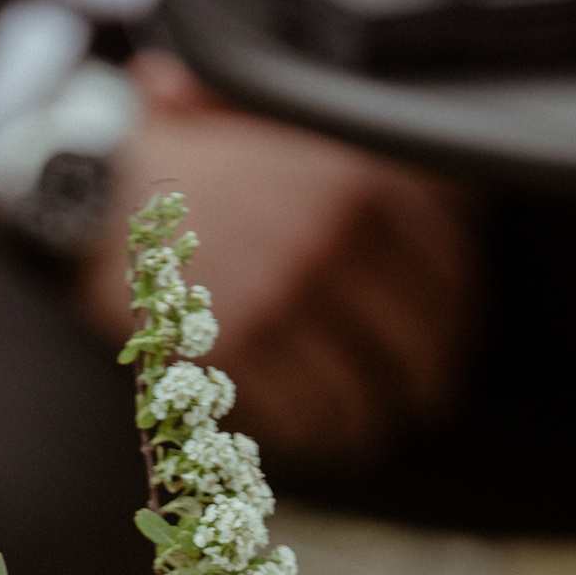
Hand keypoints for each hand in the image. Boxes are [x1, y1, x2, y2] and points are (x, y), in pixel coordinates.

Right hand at [77, 52, 478, 469]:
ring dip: (364, 426)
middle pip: (420, 350)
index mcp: (359, 185)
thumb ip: (381, 168)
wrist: (102, 184)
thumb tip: (473, 207)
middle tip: (421, 403)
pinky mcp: (231, 350)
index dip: (460, 326)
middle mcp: (330, 241)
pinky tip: (309, 434)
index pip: (451, 278)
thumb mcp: (303, 136)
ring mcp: (281, 299)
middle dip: (426, 389)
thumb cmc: (207, 163)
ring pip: (359, 399)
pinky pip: (297, 422)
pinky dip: (308, 438)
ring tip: (361, 430)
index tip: (455, 347)